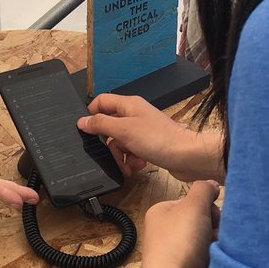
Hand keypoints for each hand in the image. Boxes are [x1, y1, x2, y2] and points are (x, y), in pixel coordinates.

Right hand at [77, 93, 224, 181]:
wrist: (185, 157)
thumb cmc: (159, 139)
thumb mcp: (123, 130)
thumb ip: (101, 124)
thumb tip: (82, 121)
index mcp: (128, 105)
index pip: (102, 102)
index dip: (92, 115)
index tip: (88, 131)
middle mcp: (135, 115)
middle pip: (109, 127)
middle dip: (109, 144)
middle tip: (113, 153)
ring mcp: (142, 130)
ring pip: (120, 143)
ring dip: (121, 156)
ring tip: (129, 164)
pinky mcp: (149, 145)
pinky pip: (131, 152)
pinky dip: (132, 160)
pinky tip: (138, 165)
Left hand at [138, 180, 220, 267]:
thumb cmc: (180, 242)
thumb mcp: (194, 206)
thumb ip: (204, 189)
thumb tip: (212, 185)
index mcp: (160, 211)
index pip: (192, 202)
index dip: (209, 208)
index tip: (215, 218)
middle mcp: (161, 230)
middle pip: (198, 221)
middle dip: (213, 228)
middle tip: (216, 237)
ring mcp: (168, 252)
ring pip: (201, 241)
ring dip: (213, 244)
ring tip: (215, 252)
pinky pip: (199, 260)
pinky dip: (209, 261)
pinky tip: (211, 265)